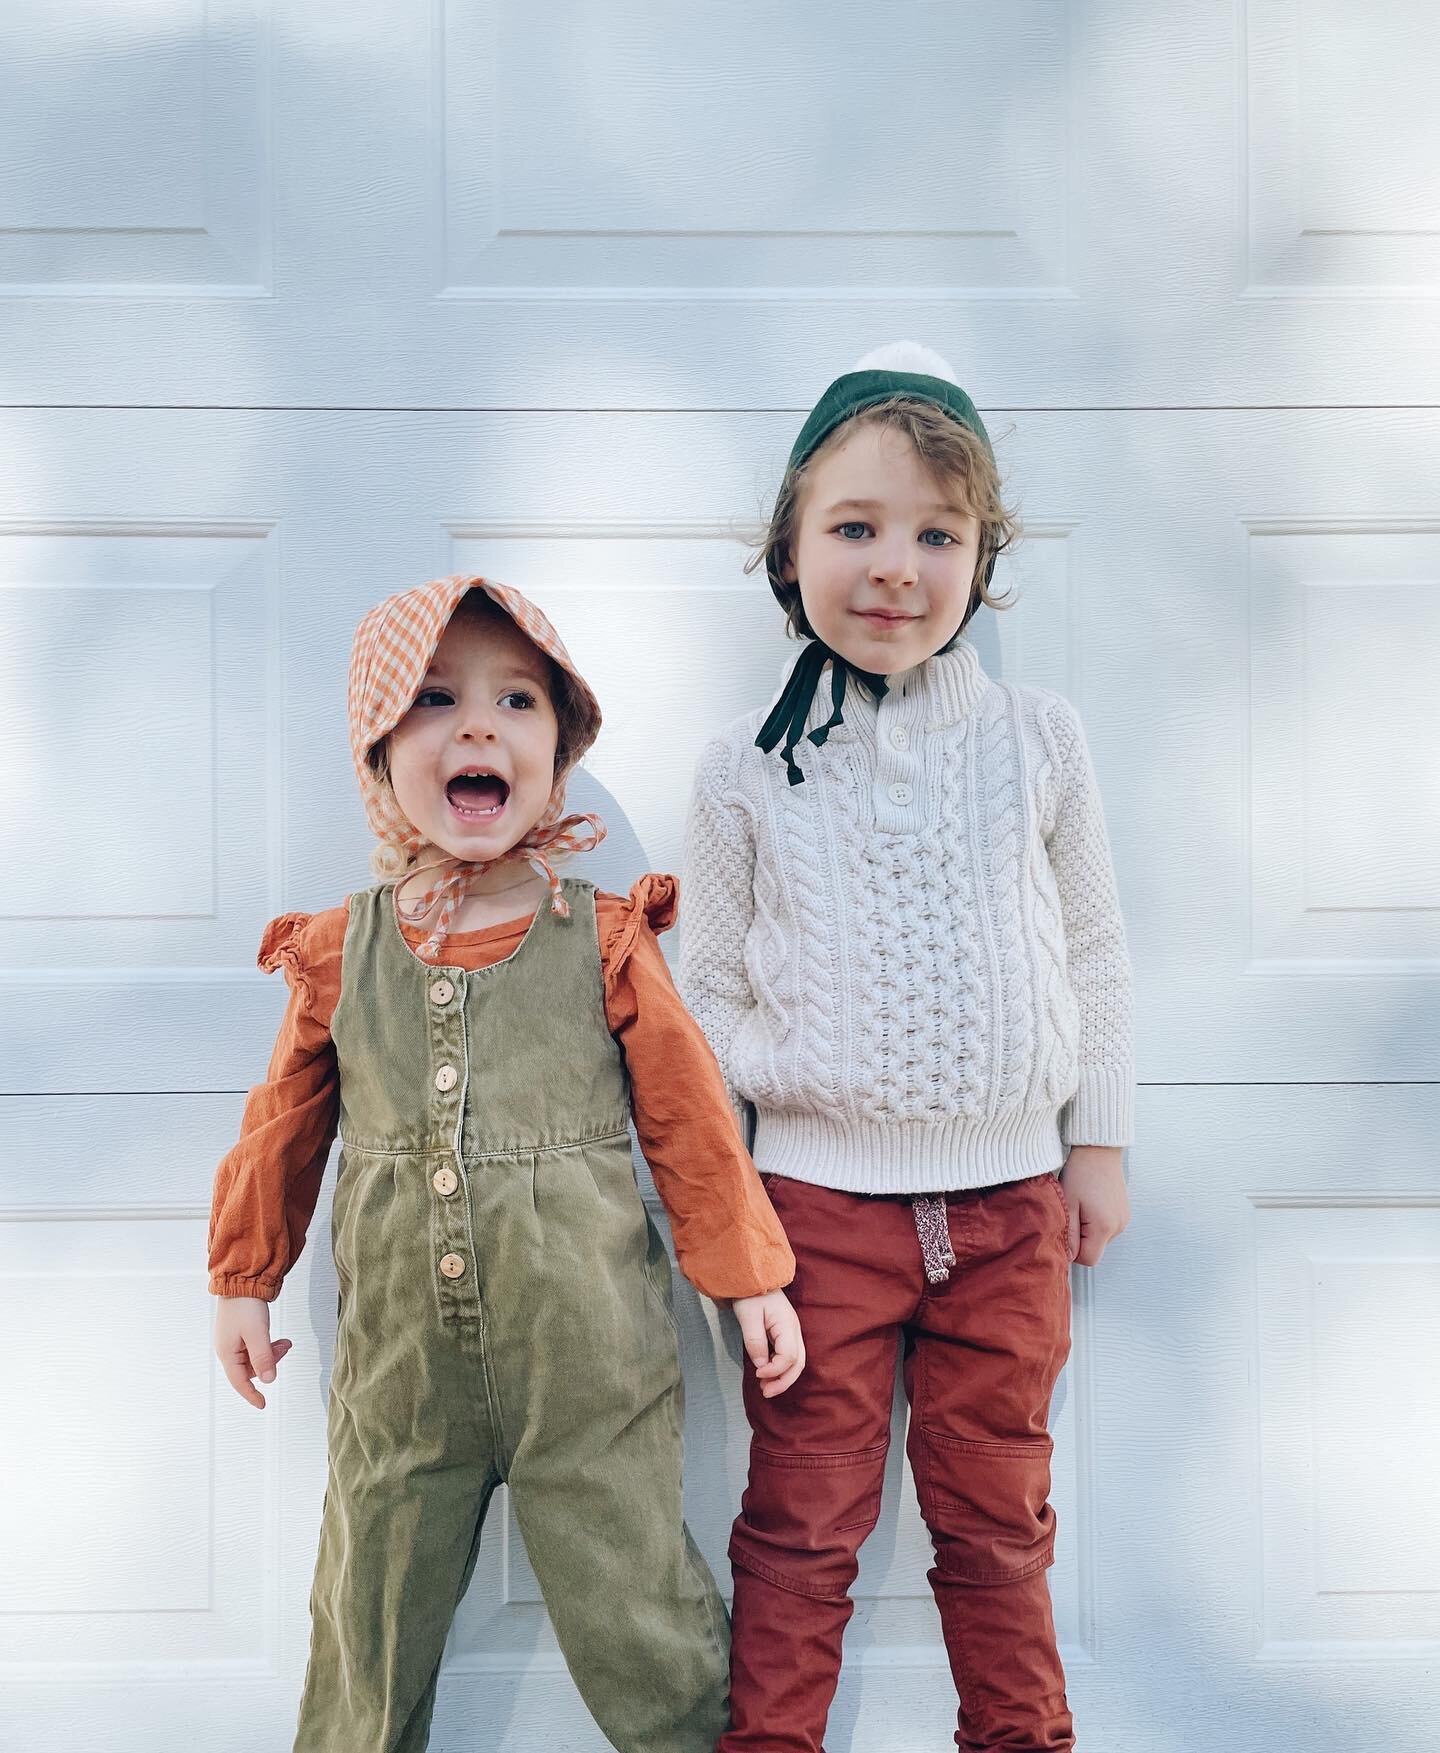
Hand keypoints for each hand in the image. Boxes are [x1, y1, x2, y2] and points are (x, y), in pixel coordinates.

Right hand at [214, 1295, 291, 1407]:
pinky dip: (268, 1345)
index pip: (239, 1382)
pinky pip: (255, 1346)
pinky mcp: (240, 1330)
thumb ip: (263, 1357)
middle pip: (250, 1368)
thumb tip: (268, 1379)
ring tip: (285, 1342)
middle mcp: (228, 1348)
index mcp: (227, 1353)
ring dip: (271, 1353)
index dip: (251, 1394)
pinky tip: (278, 1339)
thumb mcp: (257, 1333)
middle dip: (269, 1363)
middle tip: (285, 1348)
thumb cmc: (245, 1305)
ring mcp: (233, 1339)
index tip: (263, 1405)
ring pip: (254, 1357)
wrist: (241, 1279)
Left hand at [732, 1289, 805, 1396]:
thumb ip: (754, 1340)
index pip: (789, 1356)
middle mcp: (794, 1331)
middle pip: (798, 1363)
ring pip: (796, 1362)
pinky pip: (789, 1357)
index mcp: (787, 1325)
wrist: (754, 1275)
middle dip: (783, 1381)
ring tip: (765, 1388)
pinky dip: (781, 1369)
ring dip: (783, 1378)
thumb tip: (760, 1364)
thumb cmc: (751, 1293)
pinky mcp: (785, 1334)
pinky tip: (767, 1374)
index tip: (757, 1373)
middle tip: (765, 1392)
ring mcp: (792, 1333)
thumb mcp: (748, 1315)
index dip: (775, 1370)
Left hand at [1058, 1146, 1129, 1266]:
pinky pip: (1106, 1228)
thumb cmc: (1081, 1173)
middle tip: (1072, 1213)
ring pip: (1099, 1239)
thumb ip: (1069, 1235)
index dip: (1072, 1250)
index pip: (1088, 1260)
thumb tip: (1068, 1257)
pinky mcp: (1124, 1213)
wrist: (1099, 1150)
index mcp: (1104, 1227)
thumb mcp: (1068, 1204)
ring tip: (1081, 1204)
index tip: (1066, 1229)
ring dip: (1087, 1229)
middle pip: (1094, 1250)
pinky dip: (1095, 1221)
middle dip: (1080, 1238)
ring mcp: (1124, 1220)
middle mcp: (1119, 1227)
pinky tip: (1090, 1203)